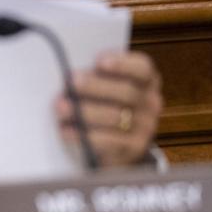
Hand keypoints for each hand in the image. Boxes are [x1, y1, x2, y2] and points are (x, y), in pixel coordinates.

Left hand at [55, 51, 162, 166]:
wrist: (113, 148)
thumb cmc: (103, 107)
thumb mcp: (103, 89)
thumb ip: (94, 78)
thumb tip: (67, 72)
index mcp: (146, 81)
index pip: (142, 68)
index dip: (122, 63)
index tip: (99, 61)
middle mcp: (150, 103)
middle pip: (127, 92)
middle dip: (96, 86)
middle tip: (71, 82)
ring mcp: (145, 128)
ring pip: (116, 117)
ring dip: (85, 111)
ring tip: (61, 107)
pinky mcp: (133, 149)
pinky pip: (109, 142)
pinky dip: (84, 135)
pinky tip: (66, 131)